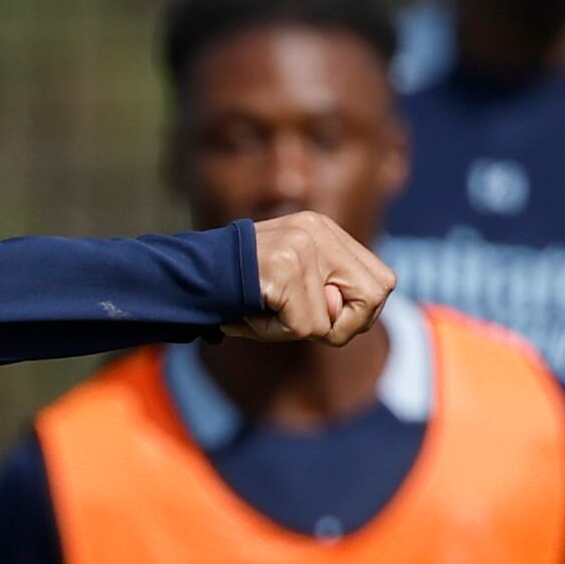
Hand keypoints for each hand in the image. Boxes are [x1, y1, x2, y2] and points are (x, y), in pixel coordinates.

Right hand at [222, 210, 397, 346]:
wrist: (182, 277)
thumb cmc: (234, 290)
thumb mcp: (289, 282)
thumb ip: (325, 292)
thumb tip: (350, 314)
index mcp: (323, 230)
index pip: (382, 280)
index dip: (363, 310)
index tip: (328, 315)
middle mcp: (317, 232)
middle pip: (377, 293)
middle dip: (347, 324)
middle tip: (308, 325)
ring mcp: (301, 249)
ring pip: (333, 319)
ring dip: (300, 330)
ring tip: (266, 314)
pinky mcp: (283, 271)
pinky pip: (303, 326)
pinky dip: (275, 333)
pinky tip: (251, 317)